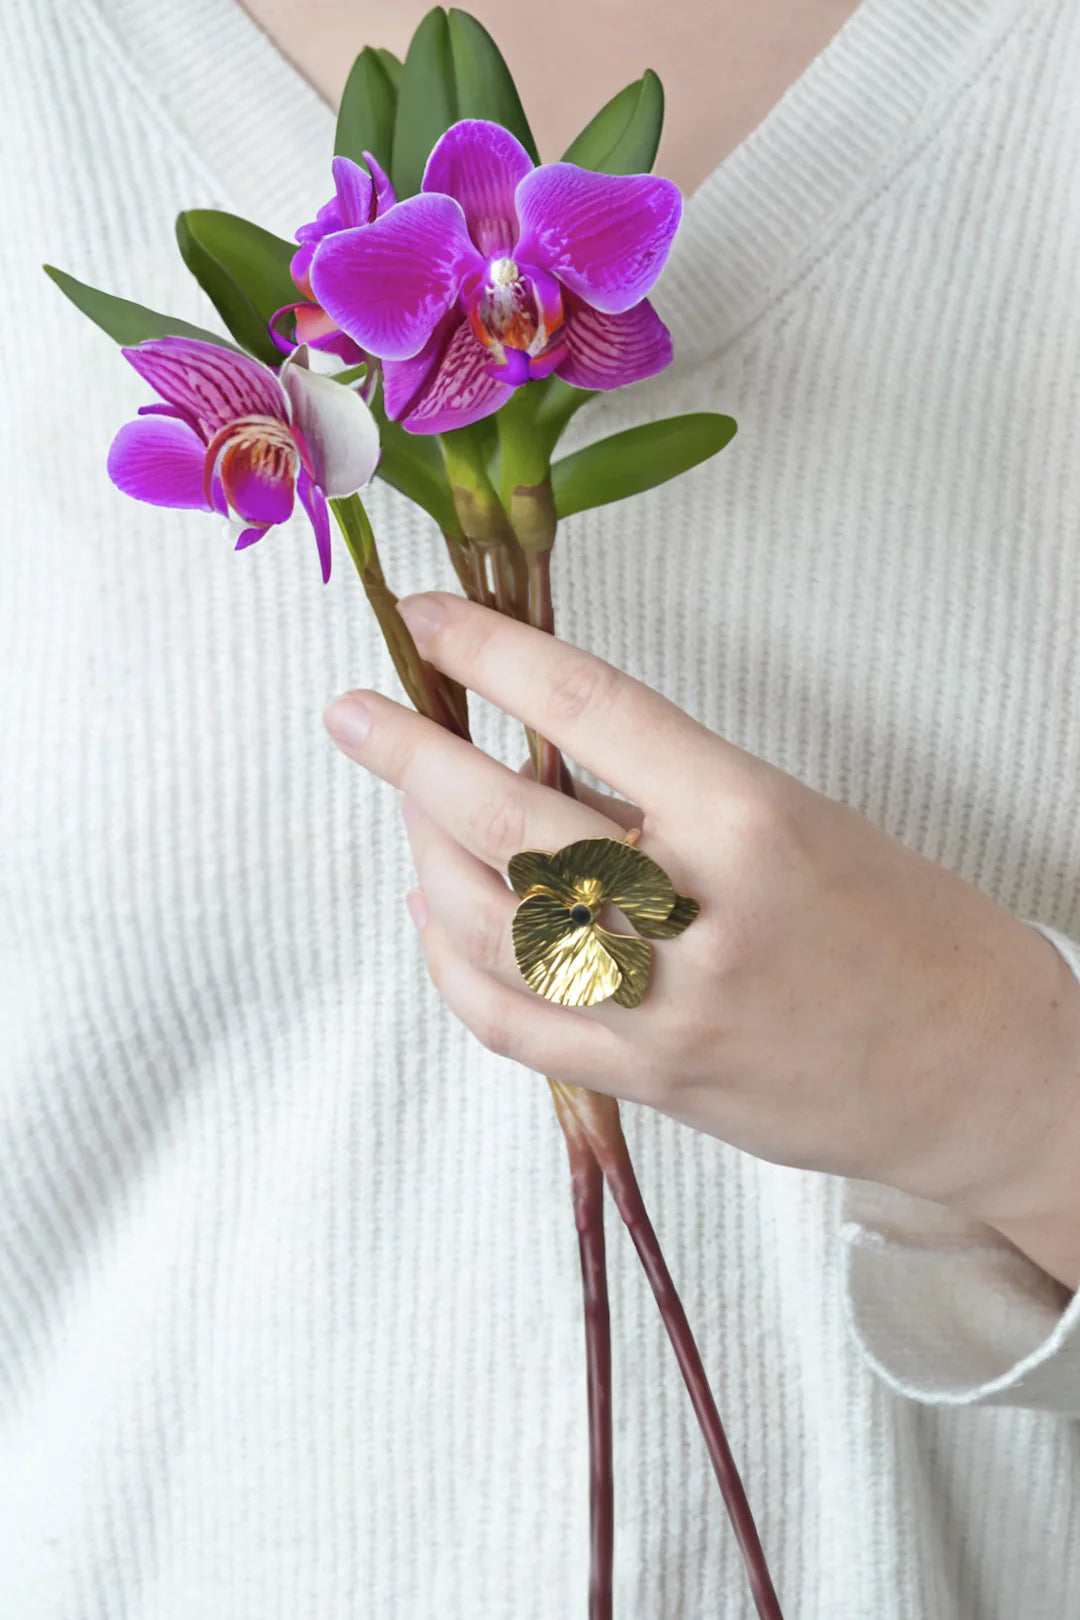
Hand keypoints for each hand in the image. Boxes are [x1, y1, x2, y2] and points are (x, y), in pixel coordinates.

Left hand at [324, 592, 1079, 1284]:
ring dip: (424, 854)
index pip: (590, 708)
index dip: (492, 650)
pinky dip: (451, 962)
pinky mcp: (649, 1085)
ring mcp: (666, 1014)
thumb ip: (676, 795)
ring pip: (488, 926)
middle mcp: (702, 917)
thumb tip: (545, 757)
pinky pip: (509, 1023)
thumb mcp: (810, 819)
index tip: (432, 615)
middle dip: (410, 756)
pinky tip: (433, 912)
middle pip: (510, 821)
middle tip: (356, 713)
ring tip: (406, 808)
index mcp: (755, 820)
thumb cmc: (919, 932)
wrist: (984, 1077)